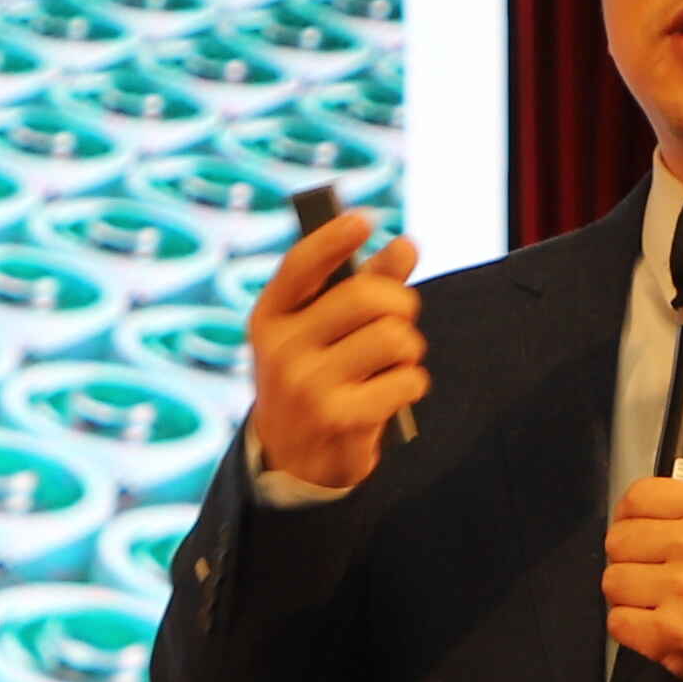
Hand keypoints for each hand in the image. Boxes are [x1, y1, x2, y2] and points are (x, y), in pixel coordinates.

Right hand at [242, 206, 425, 492]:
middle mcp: (282, 349)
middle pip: (366, 297)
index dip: (333, 239)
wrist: (293, 461)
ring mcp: (308, 385)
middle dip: (401, 303)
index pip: (301, 266)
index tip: (364, 220)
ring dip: (410, 348)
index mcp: (270, 317)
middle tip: (403, 318)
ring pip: (395, 337)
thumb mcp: (321, 331)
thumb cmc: (315, 378)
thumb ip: (361, 286)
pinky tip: (395, 392)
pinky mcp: (340, 418)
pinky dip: (413, 383)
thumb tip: (405, 245)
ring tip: (396, 362)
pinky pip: (407, 379)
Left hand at [604, 474, 682, 681]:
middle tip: (649, 574)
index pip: (638, 497)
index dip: (628, 518)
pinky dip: (630, 628)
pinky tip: (654, 626)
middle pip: (618, 540)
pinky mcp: (668, 632)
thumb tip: (637, 517)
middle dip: (628, 559)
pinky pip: (617, 622)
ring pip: (612, 581)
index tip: (636, 534)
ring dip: (628, 595)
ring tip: (654, 603)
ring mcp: (680, 589)